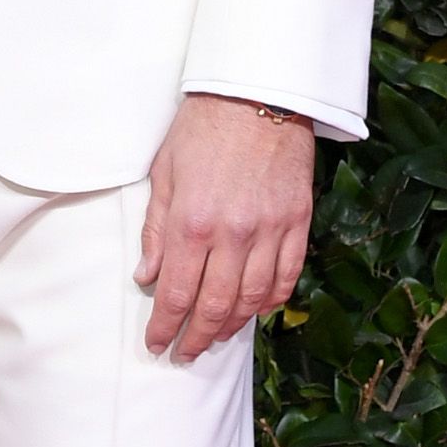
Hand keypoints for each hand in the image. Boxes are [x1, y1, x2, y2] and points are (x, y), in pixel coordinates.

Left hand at [137, 93, 313, 362]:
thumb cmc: (202, 128)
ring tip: (215, 336)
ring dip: (232, 324)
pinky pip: (287, 276)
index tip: (158, 343)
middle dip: (197, 337)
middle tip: (185, 352)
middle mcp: (233, 234)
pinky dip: (270, 301)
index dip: (166, 326)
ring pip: (253, 298)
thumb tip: (148, 276)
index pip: (177, 293)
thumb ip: (156, 230)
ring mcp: (271, 230)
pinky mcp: (298, 222)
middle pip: (215, 305)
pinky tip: (255, 310)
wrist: (258, 94)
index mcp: (193, 221)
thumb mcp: (164, 173)